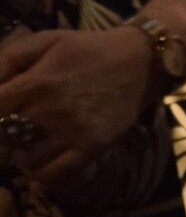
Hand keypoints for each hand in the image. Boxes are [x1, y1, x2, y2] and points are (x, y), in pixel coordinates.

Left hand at [0, 27, 159, 188]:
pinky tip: (42, 166)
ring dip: (22, 153)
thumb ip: (7, 59)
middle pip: (4, 138)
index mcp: (35, 83)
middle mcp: (50, 111)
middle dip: (5, 133)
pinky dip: (42, 176)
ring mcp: (71, 132)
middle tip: (16, 126)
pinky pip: (54, 175)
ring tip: (31, 142)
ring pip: (25, 160)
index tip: (4, 111)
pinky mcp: (91, 147)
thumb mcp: (46, 41)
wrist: (141, 59)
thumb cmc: (88, 49)